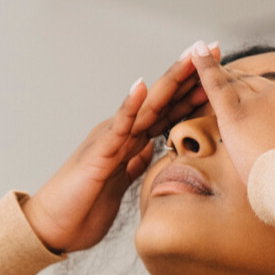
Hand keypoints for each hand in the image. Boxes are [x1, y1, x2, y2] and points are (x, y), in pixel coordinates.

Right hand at [23, 49, 209, 253]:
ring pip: (146, 105)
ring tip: (189, 57)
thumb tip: (150, 151)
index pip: (168, 110)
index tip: (221, 72)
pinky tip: (142, 87)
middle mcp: (122, 133)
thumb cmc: (83, 207)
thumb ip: (134, 164)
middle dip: (189, 74)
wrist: (53, 226)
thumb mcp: (120, 184)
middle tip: (214, 47)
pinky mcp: (99, 153)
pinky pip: (117, 126)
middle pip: (162, 99)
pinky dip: (129, 106)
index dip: (193, 91)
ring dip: (169, 80)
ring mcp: (110, 139)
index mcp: (131, 141)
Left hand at [187, 43, 274, 179]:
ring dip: (222, 92)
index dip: (271, 114)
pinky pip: (215, 85)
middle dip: (246, 107)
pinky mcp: (236, 115)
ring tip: (211, 100)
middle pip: (259, 93)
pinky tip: (193, 52)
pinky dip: (203, 68)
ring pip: (237, 91)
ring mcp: (261, 101)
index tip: (265, 130)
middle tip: (230, 122)